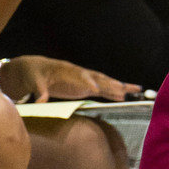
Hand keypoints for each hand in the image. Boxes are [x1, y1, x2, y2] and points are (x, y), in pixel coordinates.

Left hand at [2, 55, 137, 101]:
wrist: (34, 68)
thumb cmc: (33, 73)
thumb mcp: (33, 81)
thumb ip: (39, 91)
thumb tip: (40, 101)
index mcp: (66, 70)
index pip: (80, 76)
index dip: (88, 82)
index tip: (96, 90)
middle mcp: (78, 73)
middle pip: (98, 77)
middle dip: (111, 83)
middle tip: (125, 88)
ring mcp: (83, 80)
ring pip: (104, 82)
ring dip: (119, 86)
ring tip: (135, 89)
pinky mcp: (85, 87)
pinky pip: (102, 89)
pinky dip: (112, 93)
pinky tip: (123, 97)